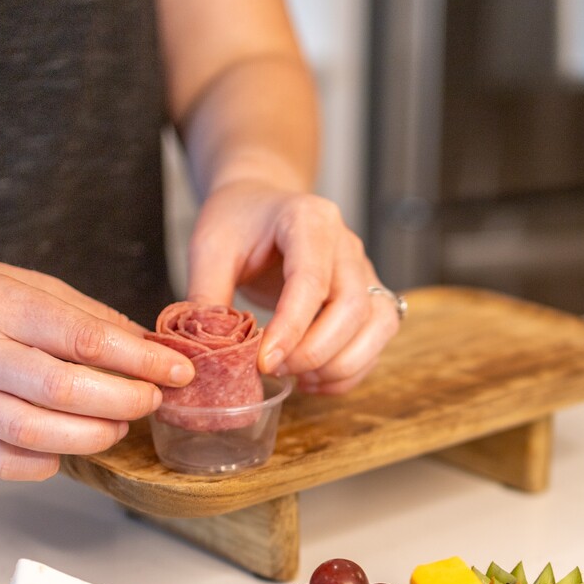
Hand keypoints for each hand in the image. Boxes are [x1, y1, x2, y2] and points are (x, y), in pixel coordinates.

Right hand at [0, 257, 193, 480]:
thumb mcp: (21, 280)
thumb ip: (83, 313)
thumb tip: (146, 346)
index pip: (83, 338)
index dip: (140, 360)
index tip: (177, 371)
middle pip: (65, 392)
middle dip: (125, 401)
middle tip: (152, 400)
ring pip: (37, 433)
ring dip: (93, 436)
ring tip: (118, 424)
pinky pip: (4, 463)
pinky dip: (45, 463)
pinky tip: (67, 448)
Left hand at [184, 180, 400, 393]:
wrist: (261, 205)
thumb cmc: (238, 221)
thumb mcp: (210, 248)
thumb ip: (207, 296)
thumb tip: (209, 352)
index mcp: (310, 220)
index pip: (311, 280)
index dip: (291, 328)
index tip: (264, 362)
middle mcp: (347, 245)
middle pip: (352, 308)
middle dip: (315, 352)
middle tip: (274, 370)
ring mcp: (364, 271)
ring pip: (376, 325)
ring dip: (339, 365)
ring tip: (296, 378)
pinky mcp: (368, 296)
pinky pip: (376, 339)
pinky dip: (350, 370)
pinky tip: (313, 378)